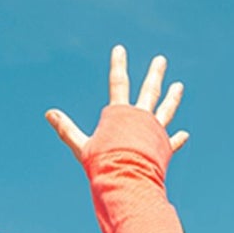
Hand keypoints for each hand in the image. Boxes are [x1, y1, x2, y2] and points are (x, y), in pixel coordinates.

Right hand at [46, 46, 188, 160]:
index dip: (118, 65)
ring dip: (172, 98)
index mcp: (121, 114)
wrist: (128, 183)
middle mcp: (141, 118)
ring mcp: (155, 132)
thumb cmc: (103, 166)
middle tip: (162, 60)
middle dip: (155, 74)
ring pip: (166, 110)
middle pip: (149, 91)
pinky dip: (177, 139)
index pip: (118, 83)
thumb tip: (49, 113)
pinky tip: (184, 134)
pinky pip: (172, 142)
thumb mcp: (81, 147)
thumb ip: (67, 129)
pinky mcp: (163, 148)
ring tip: (179, 86)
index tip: (120, 49)